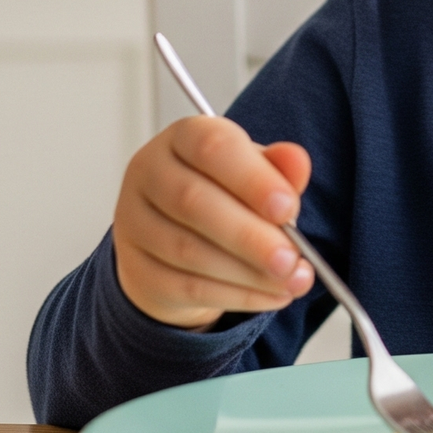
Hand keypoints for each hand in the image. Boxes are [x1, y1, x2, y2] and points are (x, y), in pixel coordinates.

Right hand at [112, 116, 314, 327]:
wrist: (179, 236)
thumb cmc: (225, 192)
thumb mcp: (256, 171)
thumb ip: (279, 167)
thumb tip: (297, 161)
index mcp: (183, 137)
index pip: (212, 147)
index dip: (253, 179)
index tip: (289, 208)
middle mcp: (150, 174)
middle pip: (193, 203)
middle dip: (250, 235)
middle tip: (292, 258)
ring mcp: (135, 223)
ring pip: (187, 251)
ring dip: (247, 272)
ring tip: (291, 280)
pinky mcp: (137, 270)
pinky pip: (185, 287)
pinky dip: (236, 295)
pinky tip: (271, 296)